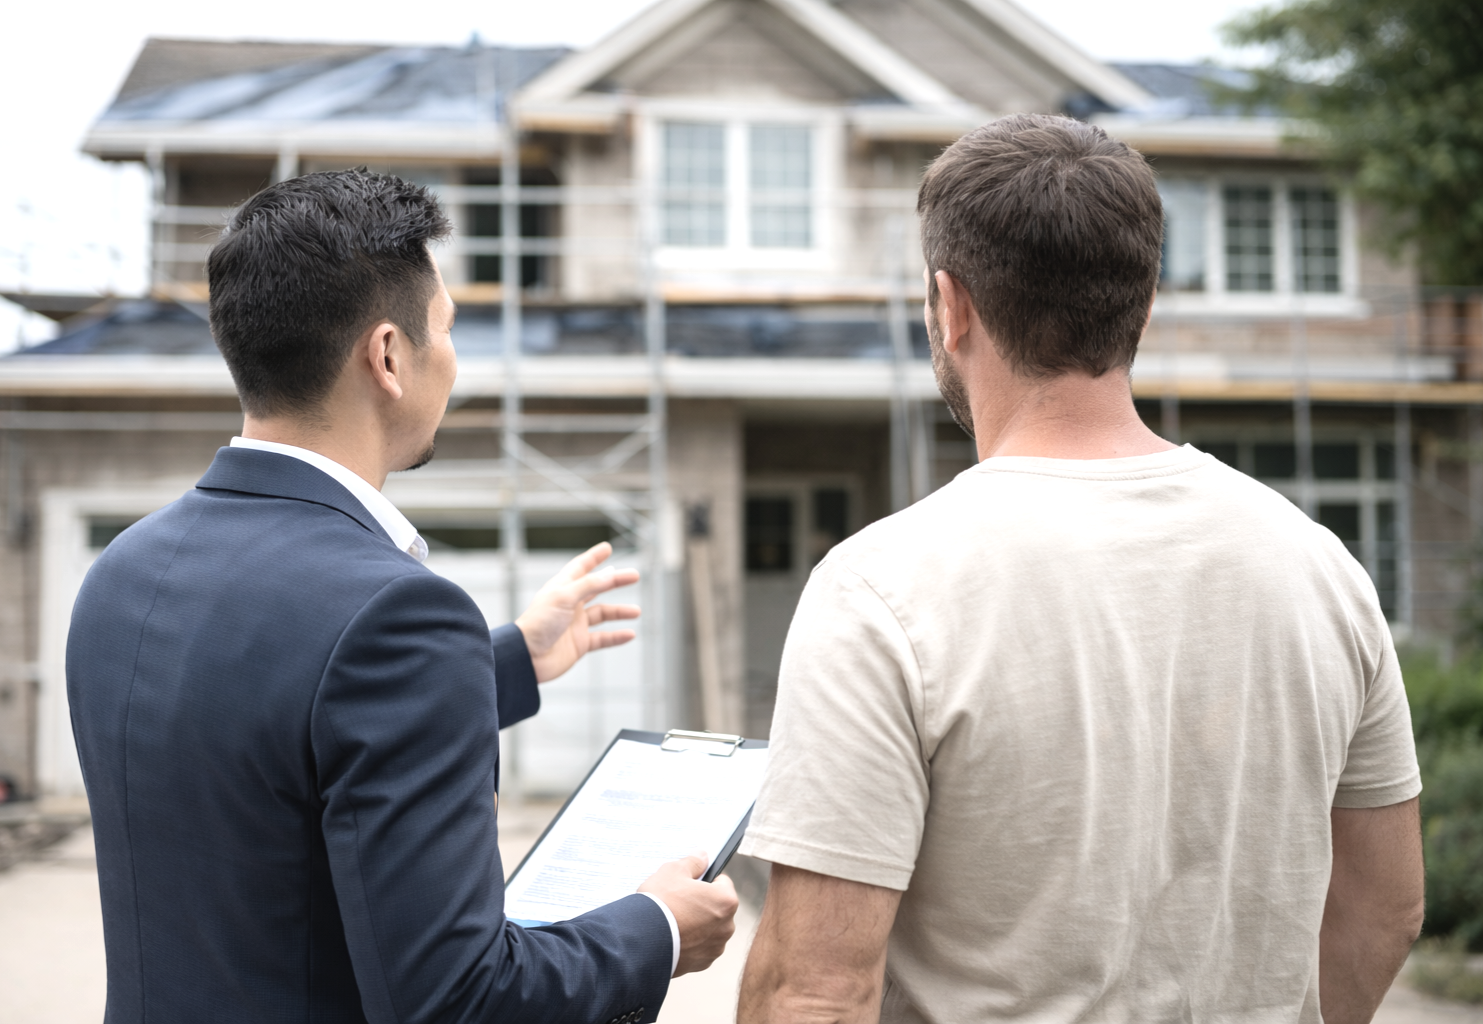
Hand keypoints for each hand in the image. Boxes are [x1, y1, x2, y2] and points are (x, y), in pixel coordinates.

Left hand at [514, 542, 640, 681]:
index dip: (593, 557)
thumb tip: (611, 574)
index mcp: (562, 588)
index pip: (580, 568)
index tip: (606, 548)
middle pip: (597, 588)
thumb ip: (589, 585)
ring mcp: (575, 625)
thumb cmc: (538, 623)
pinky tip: (629, 634)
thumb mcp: (564, 597)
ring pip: (603, 614)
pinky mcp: (579, 644)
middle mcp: (570, 605)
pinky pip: (603, 638)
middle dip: (615, 581)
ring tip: (636, 611)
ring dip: (619, 612)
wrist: (526, 657)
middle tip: (634, 575)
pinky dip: (616, 637)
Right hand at [639, 852, 738, 976]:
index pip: (722, 882)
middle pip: (716, 907)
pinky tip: (672, 937)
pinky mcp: (702, 963)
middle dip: (702, 903)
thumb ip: (692, 862)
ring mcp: (715, 947)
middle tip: (678, 901)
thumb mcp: (672, 871)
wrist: (642, 942)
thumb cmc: (660, 903)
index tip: (689, 883)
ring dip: (697, 924)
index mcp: (726, 900)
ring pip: (708, 929)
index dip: (705, 880)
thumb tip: (703, 856)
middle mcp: (727, 926)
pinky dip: (690, 942)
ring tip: (673, 921)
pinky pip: (699, 947)